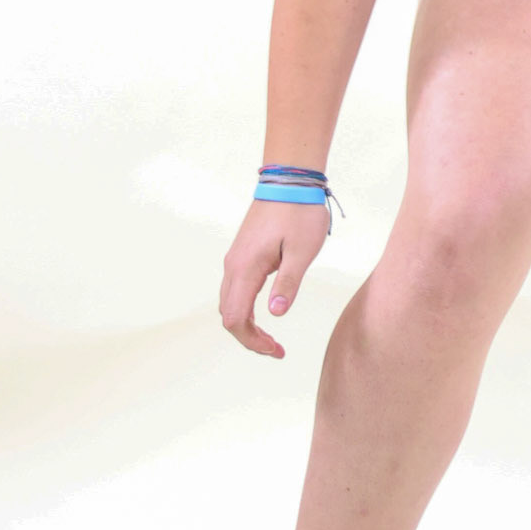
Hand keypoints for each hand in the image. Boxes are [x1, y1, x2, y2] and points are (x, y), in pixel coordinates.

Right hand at [218, 201, 329, 357]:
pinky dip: (247, 308)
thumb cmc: (300, 212)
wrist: (290, 178)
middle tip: (278, 350)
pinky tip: (266, 312)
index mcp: (245, 268)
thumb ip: (287, 284)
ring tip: (272, 338)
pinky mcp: (242, 252)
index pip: (235, 319)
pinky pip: (236, 288)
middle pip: (228, 315)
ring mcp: (235, 258)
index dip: (252, 342)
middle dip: (249, 338)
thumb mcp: (302, 252)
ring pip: (230, 302)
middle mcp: (233, 265)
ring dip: (247, 324)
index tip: (277, 351)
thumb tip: (275, 315)